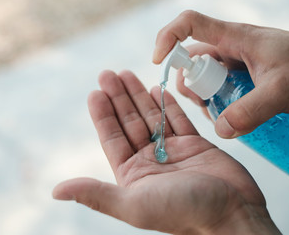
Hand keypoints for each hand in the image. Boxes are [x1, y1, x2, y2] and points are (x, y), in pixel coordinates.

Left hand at [53, 70, 279, 234]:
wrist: (231, 215)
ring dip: (139, 96)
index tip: (95, 91)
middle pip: (130, 123)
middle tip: (108, 74)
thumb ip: (96, 194)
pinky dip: (166, 104)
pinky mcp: (195, 145)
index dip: (103, 114)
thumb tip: (57, 191)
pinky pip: (177, 119)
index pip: (112, 138)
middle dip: (118, 98)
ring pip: (152, 117)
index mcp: (133, 175)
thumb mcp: (134, 204)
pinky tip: (155, 89)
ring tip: (127, 74)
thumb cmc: (184, 212)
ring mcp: (173, 152)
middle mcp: (151, 162)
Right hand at [153, 10, 288, 137]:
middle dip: (191, 83)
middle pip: (192, 58)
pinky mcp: (243, 73)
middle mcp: (231, 46)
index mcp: (235, 38)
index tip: (160, 61)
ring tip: (219, 112)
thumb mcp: (281, 90)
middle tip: (204, 105)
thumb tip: (221, 129)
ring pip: (205, 74)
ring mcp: (237, 60)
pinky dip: (217, 99)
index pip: (190, 23)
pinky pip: (220, 84)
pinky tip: (230, 113)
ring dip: (204, 94)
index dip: (168, 37)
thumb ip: (251, 111)